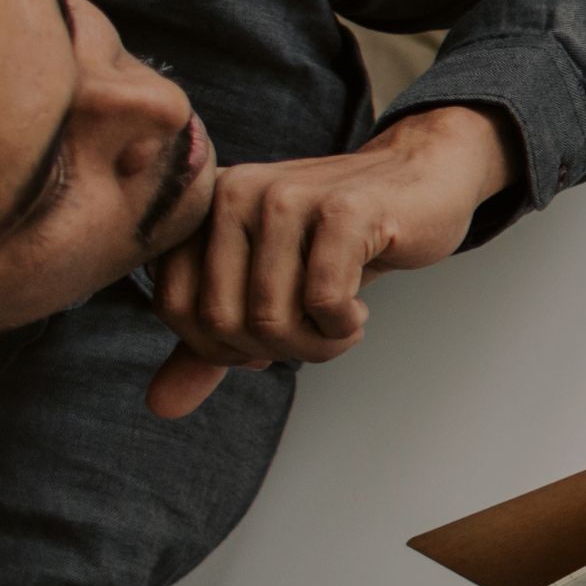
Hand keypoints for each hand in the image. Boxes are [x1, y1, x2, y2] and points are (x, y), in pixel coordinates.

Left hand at [143, 104, 510, 419]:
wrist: (422, 180)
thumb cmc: (342, 237)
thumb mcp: (269, 286)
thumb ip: (212, 342)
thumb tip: (162, 406)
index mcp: (206, 207)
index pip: (175, 305)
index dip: (220, 347)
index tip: (267, 340)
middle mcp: (235, 193)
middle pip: (222, 319)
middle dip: (274, 350)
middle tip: (313, 339)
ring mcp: (288, 196)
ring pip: (271, 316)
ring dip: (314, 346)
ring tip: (340, 329)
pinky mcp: (343, 210)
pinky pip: (324, 301)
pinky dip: (343, 327)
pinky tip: (358, 314)